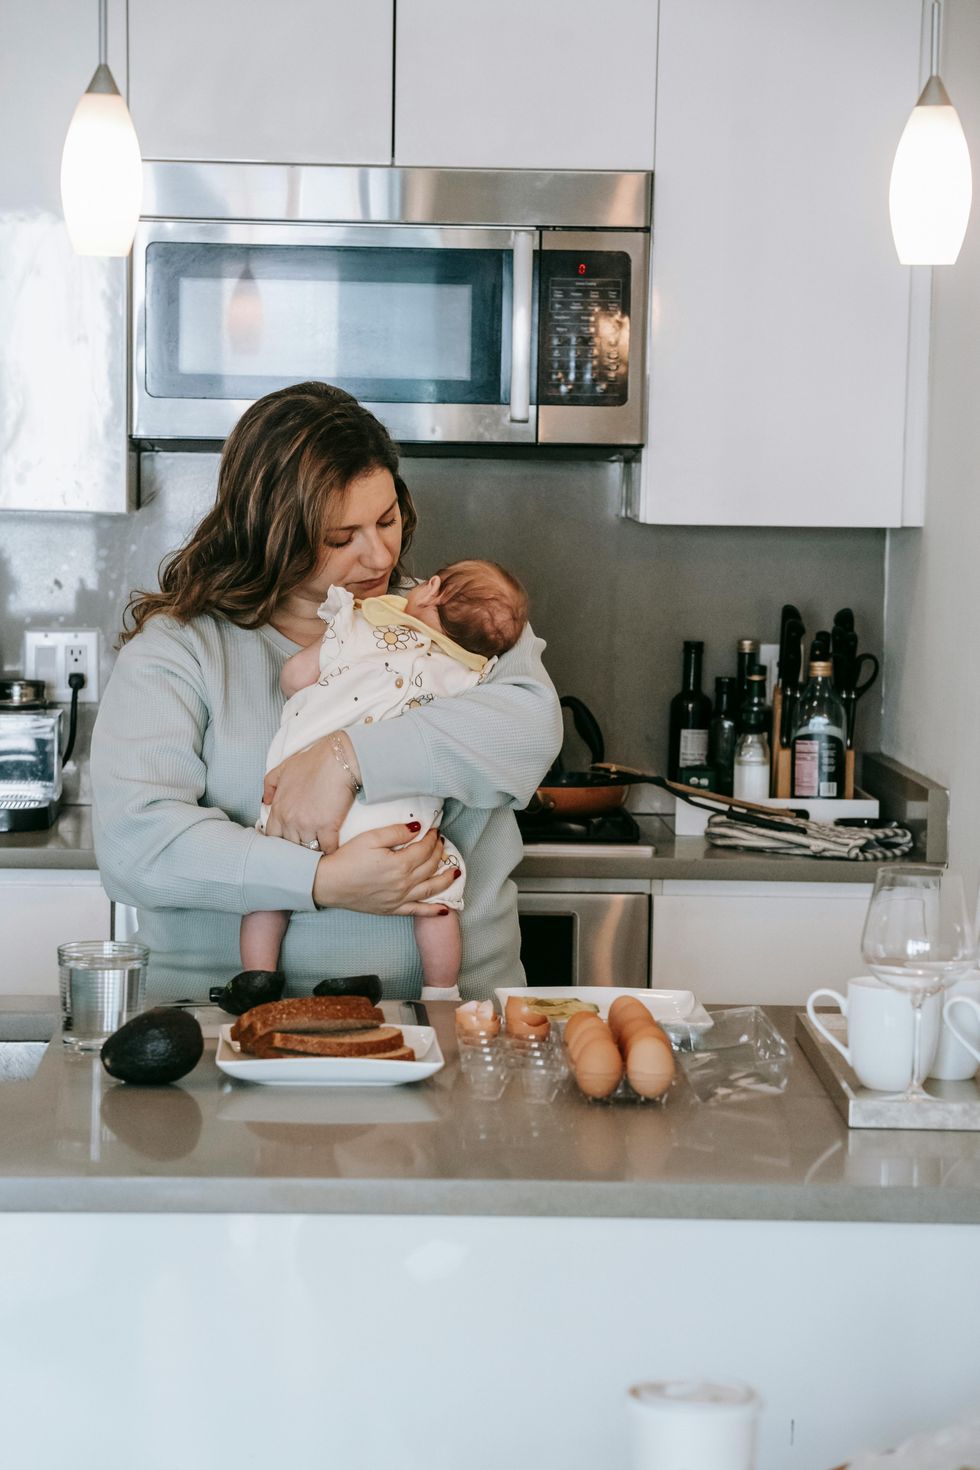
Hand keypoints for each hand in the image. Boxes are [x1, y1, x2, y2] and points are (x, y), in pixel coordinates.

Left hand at [263, 731, 359, 853]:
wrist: (337, 759)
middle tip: (305, 849)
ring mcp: (308, 825)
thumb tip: (266, 801)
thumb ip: (269, 785)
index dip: (281, 841)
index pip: (273, 836)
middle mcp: (290, 820)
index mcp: (279, 809)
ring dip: (314, 851)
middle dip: (297, 848)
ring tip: (320, 852)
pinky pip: (327, 848)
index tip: (290, 842)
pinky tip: (334, 850)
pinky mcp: (327, 827)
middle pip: (289, 846)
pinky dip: (331, 850)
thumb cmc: (313, 762)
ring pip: (307, 850)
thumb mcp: (284, 768)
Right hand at [313, 824, 456, 915]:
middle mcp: (404, 883)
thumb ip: (396, 832)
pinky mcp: (392, 909)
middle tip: (441, 843)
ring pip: (431, 889)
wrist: (327, 884)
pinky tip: (445, 909)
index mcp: (399, 864)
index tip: (434, 830)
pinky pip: (418, 911)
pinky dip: (433, 911)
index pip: (424, 849)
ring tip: (456, 871)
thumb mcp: (370, 838)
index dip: (432, 838)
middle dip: (439, 852)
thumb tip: (418, 828)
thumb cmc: (346, 859)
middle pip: (430, 866)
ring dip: (446, 879)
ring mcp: (399, 899)